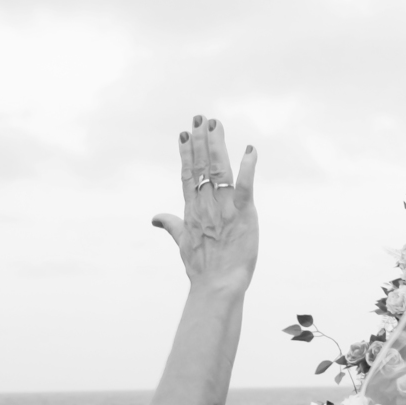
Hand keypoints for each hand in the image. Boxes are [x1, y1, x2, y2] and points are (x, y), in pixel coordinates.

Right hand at [152, 115, 258, 294]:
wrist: (216, 287)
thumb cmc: (203, 269)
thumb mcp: (184, 243)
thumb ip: (172, 226)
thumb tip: (155, 218)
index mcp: (193, 210)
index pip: (188, 174)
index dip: (186, 153)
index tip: (185, 132)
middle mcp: (205, 205)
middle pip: (201, 166)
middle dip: (201, 141)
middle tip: (202, 117)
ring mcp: (223, 209)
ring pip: (218, 170)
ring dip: (216, 146)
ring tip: (215, 124)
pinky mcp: (242, 215)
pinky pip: (245, 188)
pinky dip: (247, 169)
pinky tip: (250, 152)